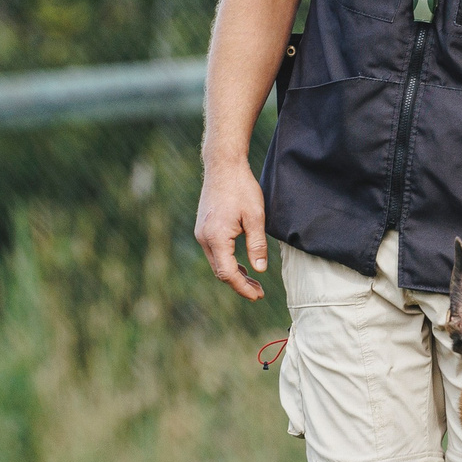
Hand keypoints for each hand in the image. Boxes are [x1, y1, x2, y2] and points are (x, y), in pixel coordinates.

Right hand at [194, 162, 269, 301]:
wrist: (223, 166)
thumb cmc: (241, 188)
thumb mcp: (256, 216)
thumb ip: (257, 245)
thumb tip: (260, 270)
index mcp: (216, 237)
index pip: (228, 273)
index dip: (243, 288)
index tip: (258, 296)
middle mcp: (204, 238)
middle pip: (220, 272)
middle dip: (240, 284)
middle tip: (259, 292)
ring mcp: (201, 233)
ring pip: (217, 263)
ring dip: (234, 274)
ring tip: (253, 282)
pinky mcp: (204, 228)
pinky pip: (215, 253)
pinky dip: (228, 262)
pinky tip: (242, 265)